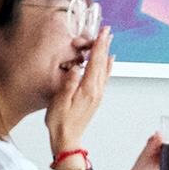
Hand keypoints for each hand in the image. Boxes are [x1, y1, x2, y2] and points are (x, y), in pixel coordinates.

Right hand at [46, 27, 112, 152]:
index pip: (95, 62)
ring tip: (108, 40)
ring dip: (106, 53)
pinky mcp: (95, 98)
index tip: (102, 32)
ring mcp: (97, 94)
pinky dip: (108, 66)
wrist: (67, 139)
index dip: (99, 45)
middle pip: (103, 62)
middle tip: (107, 30)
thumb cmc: (60, 122)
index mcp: (87, 89)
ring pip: (105, 68)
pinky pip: (105, 77)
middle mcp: (96, 90)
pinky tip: (109, 61)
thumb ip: (69, 83)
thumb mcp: (59, 102)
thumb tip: (76, 68)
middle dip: (104, 44)